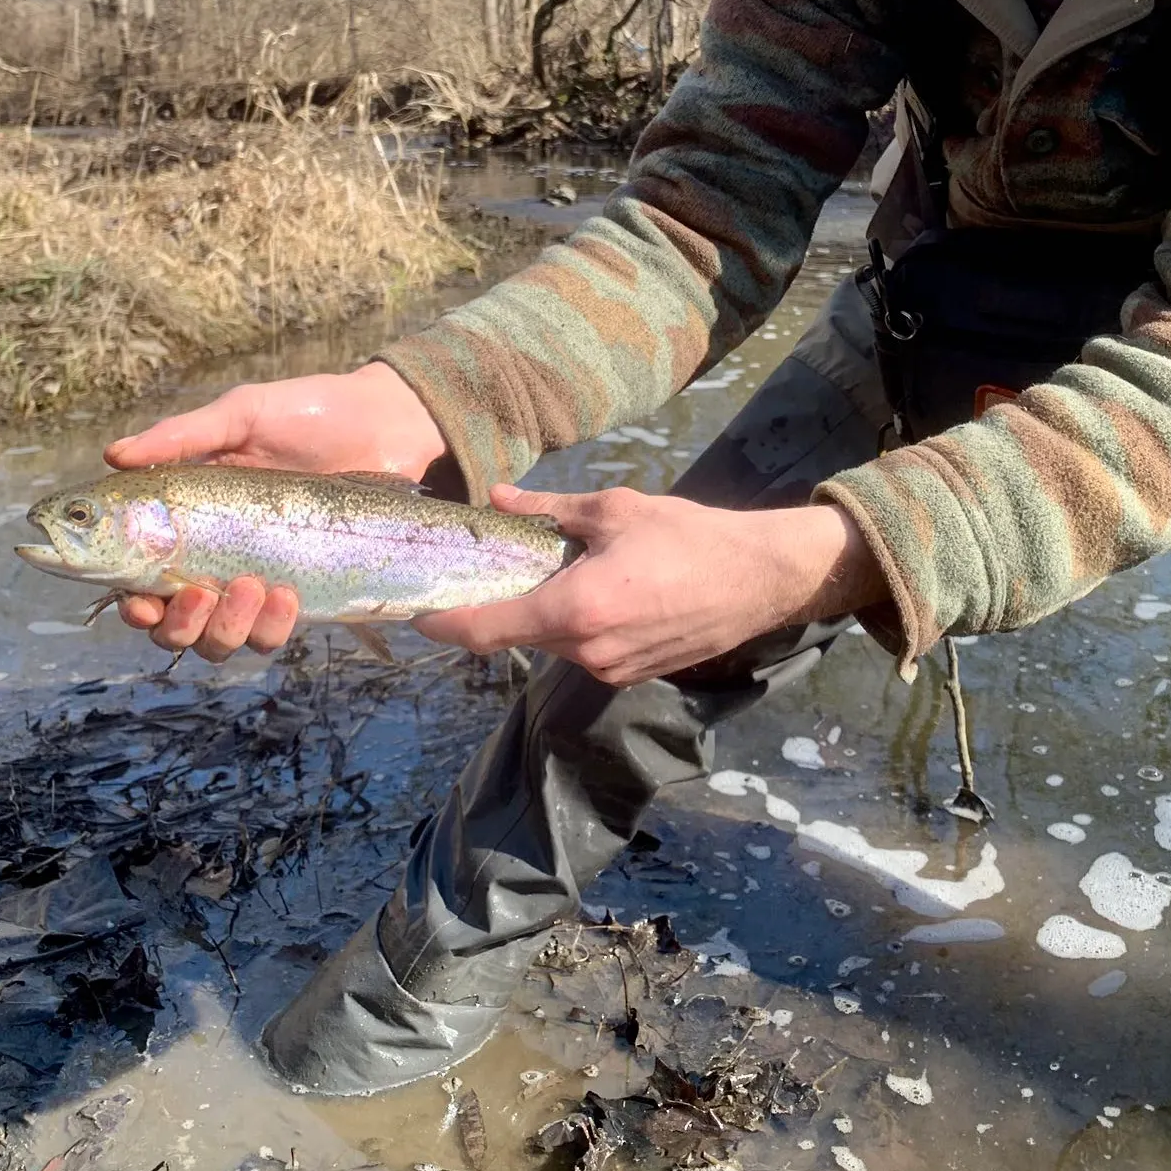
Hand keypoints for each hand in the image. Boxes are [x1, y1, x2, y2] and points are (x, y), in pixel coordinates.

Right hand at [103, 363, 447, 661]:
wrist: (386, 423)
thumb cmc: (308, 412)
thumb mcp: (243, 414)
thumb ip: (184, 436)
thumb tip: (113, 455)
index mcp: (188, 518)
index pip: (140, 577)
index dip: (130, 602)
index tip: (138, 603)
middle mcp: (217, 557)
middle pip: (174, 625)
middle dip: (177, 626)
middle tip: (198, 595)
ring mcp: (260, 578)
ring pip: (221, 640)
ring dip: (225, 628)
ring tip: (250, 586)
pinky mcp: (304, 590)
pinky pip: (273, 631)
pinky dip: (272, 625)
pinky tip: (286, 595)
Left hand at [413, 484, 887, 684]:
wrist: (759, 578)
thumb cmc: (688, 536)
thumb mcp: (613, 510)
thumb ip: (548, 510)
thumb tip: (499, 497)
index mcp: (573, 610)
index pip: (484, 629)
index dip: (441, 623)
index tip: (412, 612)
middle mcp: (585, 652)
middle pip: (517, 634)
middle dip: (498, 605)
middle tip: (486, 569)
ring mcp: (610, 670)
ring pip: (551, 643)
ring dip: (542, 612)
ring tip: (553, 572)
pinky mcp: (632, 674)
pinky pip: (584, 650)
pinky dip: (574, 624)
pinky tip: (595, 590)